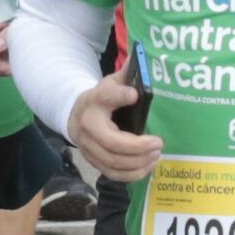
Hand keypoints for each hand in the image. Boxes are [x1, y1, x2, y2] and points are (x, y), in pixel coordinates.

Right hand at [66, 65, 160, 183]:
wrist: (75, 116)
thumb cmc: (99, 100)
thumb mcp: (109, 83)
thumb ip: (125, 77)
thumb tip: (143, 60)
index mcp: (93, 102)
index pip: (104, 97)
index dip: (118, 96)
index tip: (134, 94)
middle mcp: (87, 127)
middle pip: (111, 142)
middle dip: (138, 146)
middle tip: (158, 143)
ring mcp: (88, 147)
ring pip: (113, 162)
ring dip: (138, 162)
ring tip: (156, 154)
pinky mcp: (94, 162)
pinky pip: (113, 174)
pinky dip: (132, 174)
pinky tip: (147, 166)